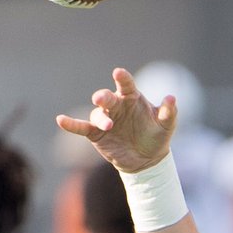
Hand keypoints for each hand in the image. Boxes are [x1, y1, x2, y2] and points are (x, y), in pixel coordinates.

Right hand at [56, 67, 177, 172]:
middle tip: (101, 99)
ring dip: (100, 119)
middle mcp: (116, 105)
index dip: (122, 78)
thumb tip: (172, 98)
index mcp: (132, 97)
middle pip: (107, 97)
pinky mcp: (96, 133)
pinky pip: (81, 127)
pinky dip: (71, 124)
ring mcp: (105, 118)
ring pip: (97, 114)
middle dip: (103, 97)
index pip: (126, 84)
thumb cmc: (157, 136)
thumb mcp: (167, 125)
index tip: (118, 73)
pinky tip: (60, 120)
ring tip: (109, 126)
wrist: (147, 159)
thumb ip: (169, 112)